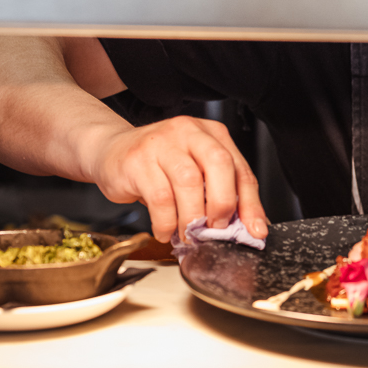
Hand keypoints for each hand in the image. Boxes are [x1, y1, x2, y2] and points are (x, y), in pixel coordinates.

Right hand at [82, 116, 266, 243]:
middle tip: (216, 229)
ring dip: (192, 218)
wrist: (112, 152)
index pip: (240, 169)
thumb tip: (247, 227)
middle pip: (219, 165)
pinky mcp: (138, 159)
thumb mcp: (195, 171)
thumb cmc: (159, 166)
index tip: (255, 230)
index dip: (250, 204)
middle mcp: (189, 132)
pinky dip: (166, 222)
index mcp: (212, 133)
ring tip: (189, 235)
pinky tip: (165, 230)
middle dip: (223, 204)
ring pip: (189, 182)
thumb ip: (220, 193)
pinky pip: (160, 197)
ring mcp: (162, 143)